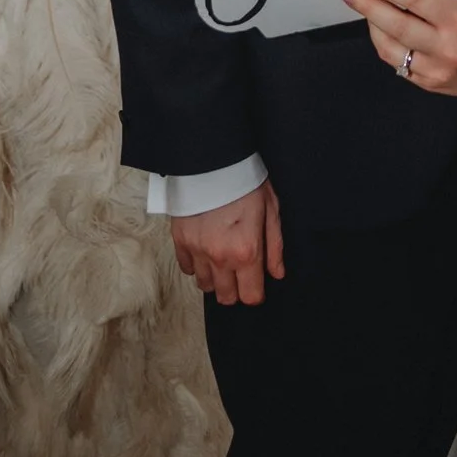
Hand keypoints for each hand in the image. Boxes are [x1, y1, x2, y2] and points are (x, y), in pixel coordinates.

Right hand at [169, 180, 283, 305]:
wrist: (213, 159)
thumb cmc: (246, 181)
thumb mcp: (271, 209)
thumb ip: (274, 246)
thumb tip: (276, 274)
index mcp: (246, 251)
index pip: (250, 296)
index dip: (256, 293)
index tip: (257, 283)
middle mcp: (220, 257)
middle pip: (226, 297)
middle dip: (236, 289)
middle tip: (241, 270)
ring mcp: (197, 251)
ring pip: (205, 285)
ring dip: (216, 278)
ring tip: (223, 258)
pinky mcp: (180, 241)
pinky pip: (187, 269)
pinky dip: (197, 264)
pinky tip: (206, 249)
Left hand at [341, 0, 456, 95]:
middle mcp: (447, 47)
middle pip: (398, 25)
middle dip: (370, 7)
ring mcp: (436, 70)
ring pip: (391, 48)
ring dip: (372, 26)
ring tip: (363, 8)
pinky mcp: (428, 84)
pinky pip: (397, 63)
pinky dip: (385, 44)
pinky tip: (379, 30)